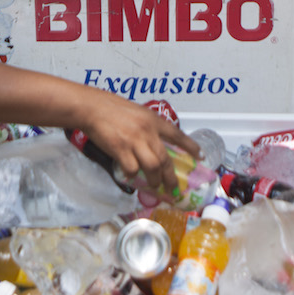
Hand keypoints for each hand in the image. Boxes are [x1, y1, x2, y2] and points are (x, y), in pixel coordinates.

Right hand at [77, 88, 202, 195]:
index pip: (177, 135)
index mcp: (153, 120)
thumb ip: (147, 127)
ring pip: (153, 167)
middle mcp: (147, 130)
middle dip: (171, 177)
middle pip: (165, 159)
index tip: (201, 157)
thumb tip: (154, 144)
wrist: (92, 107)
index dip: (191, 147)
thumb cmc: (111, 107)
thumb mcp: (137, 112)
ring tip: (153, 185)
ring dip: (154, 180)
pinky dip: (132, 176)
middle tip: (173, 187)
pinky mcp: (120, 149)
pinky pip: (132, 169)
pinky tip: (130, 177)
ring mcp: (134, 140)